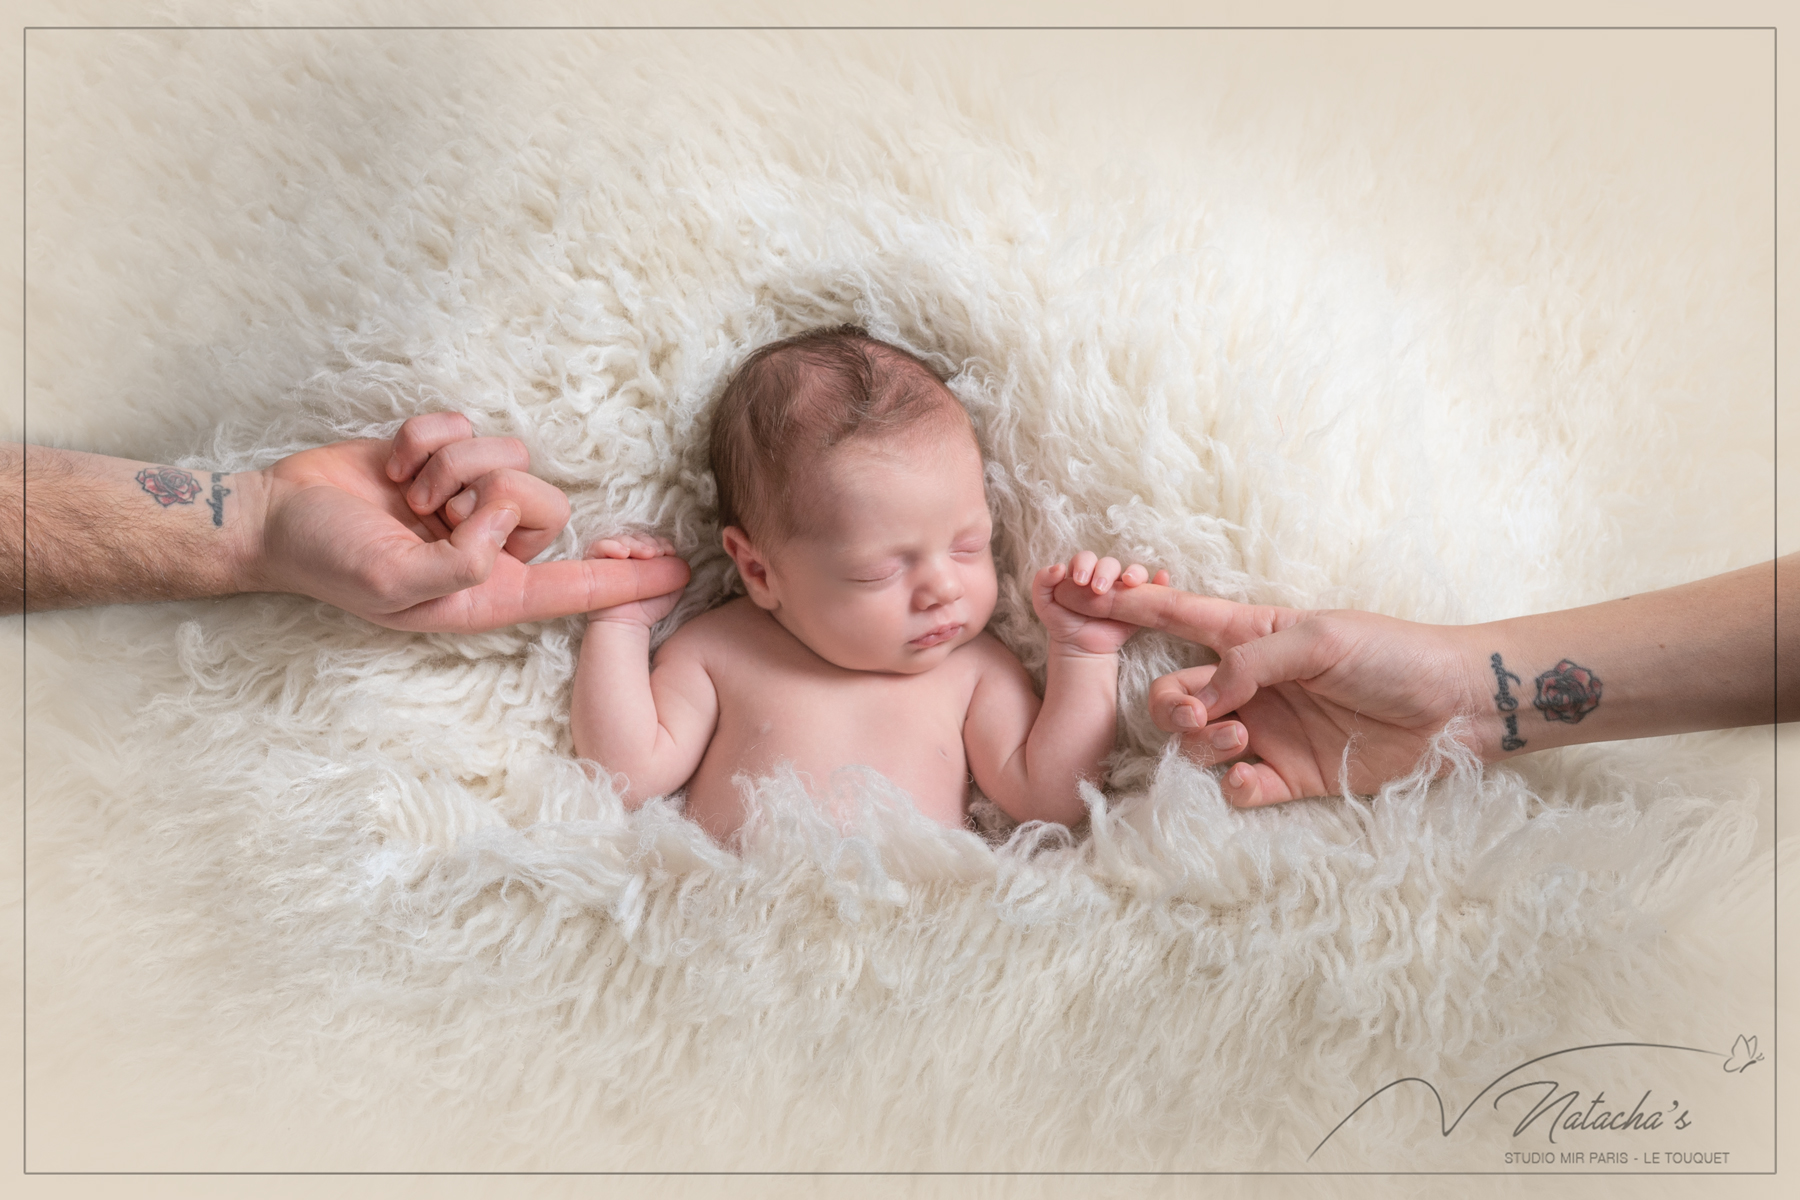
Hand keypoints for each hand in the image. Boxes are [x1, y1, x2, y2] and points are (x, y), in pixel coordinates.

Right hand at [248, 413, 689, 630]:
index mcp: (485, 592)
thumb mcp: (394, 583)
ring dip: (448, 465)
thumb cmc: (329, 559)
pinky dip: (426, 438)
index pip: (572, 587)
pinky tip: (391, 464)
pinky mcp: (447, 458)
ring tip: (404, 491)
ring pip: (510, 459)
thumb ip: (461, 564)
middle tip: (427, 509)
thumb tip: (504, 520)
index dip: (627, 581)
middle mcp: (488, 549)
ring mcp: (468, 502)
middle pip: (546, 504)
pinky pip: (471, 428)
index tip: (680, 572)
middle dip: (484, 493)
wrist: (273, 514)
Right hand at [585, 534, 685, 626]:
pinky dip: (611, 546)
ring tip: (647, 554)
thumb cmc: (649, 608)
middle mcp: (624, 556)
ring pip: (620, 540)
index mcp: (642, 558)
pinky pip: (598, 547)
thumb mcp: (672, 588)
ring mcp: (608, 558)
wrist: (629, 625)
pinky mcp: (592, 562)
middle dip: (649, 542)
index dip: (660, 542)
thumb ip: (677, 571)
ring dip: (635, 543)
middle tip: (658, 553)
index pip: (650, 541)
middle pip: (636, 538)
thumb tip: (679, 557)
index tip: (670, 552)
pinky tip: (624, 554)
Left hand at [1031, 550, 1167, 655]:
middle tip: (1098, 589)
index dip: (1084, 564)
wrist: (1078, 647)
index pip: (1086, 558)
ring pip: (1134, 572)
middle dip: (1105, 572)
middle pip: (1111, 563)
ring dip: (1135, 573)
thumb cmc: (1062, 621)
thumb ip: (1042, 582)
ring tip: (1130, 583)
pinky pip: (1153, 589)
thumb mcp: (1043, 603)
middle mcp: (1105, 577)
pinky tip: (1163, 577)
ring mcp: (1124, 590)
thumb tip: (1058, 568)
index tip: (1079, 581)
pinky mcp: (1139, 604)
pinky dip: (1161, 581)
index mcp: (1084, 571)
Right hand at [1049, 581, 1477, 805]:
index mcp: (1253, 637)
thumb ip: (1252, 662)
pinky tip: (1259, 778)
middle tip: (1200, 715)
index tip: (1080, 599)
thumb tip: (1203, 696)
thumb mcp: (1320, 638)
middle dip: (1170, 706)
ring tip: (1241, 741)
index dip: (1130, 608)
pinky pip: (1236, 789)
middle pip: (1172, 695)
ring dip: (1202, 745)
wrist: (1456, 708)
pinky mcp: (1289, 778)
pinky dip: (1235, 787)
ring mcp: (1267, 733)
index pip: (1178, 618)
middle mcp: (1250, 686)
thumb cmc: (1394, 654)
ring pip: (1195, 744)